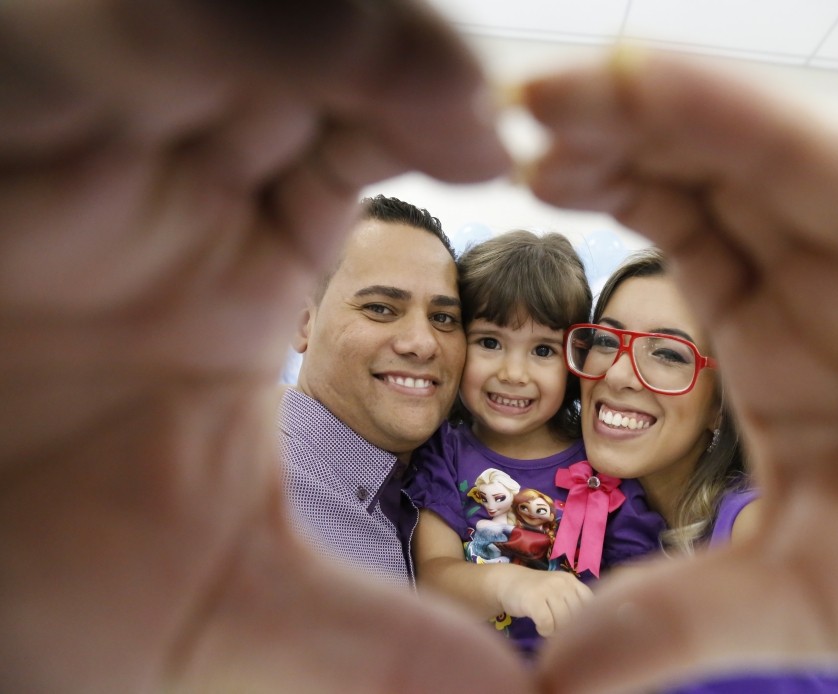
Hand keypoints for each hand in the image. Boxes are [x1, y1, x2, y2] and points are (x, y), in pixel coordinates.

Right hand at [0, 2, 516, 691]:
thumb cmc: (20, 578)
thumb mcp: (218, 612)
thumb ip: (368, 650)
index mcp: (233, 258)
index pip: (367, 140)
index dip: (454, 132)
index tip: (540, 177)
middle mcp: (174, 177)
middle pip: (325, 56)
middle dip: (417, 71)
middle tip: (502, 132)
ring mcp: (98, 133)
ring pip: (247, 24)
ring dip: (357, 46)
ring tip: (454, 113)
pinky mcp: (20, 104)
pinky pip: (127, 31)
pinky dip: (229, 41)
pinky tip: (306, 82)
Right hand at [495, 567, 592, 637]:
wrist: (506, 582)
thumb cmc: (536, 591)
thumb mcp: (558, 591)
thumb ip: (573, 602)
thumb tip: (588, 628)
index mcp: (571, 580)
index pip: (590, 603)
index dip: (584, 619)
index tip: (573, 625)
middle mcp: (562, 582)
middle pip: (576, 616)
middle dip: (567, 628)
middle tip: (556, 627)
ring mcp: (547, 589)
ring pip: (563, 621)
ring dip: (555, 631)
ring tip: (548, 626)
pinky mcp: (533, 599)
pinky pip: (547, 624)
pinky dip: (544, 631)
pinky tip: (539, 627)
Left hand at [523, 52, 837, 692]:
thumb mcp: (806, 593)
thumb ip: (679, 620)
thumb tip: (549, 685)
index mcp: (782, 336)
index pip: (677, 230)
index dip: (600, 190)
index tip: (513, 185)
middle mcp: (822, 274)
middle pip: (695, 168)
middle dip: (601, 132)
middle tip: (501, 117)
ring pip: (742, 144)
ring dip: (640, 109)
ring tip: (540, 96)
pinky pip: (817, 158)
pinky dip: (729, 116)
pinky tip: (641, 82)